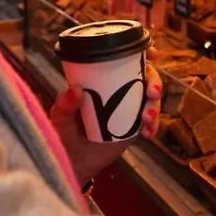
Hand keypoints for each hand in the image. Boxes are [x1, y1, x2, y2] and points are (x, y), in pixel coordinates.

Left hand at [50, 50, 162, 186]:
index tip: (152, 54)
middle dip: (154, 81)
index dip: (142, 53)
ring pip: (152, 99)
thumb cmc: (63, 134)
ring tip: (147, 118)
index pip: (124, 60)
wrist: (72, 162)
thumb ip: (64, 105)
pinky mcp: (134, 127)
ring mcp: (129, 108)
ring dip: (155, 105)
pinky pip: (151, 122)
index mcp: (102, 79)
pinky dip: (154, 126)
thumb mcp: (60, 118)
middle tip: (152, 92)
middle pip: (145, 76)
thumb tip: (75, 89)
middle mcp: (119, 89)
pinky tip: (147, 134)